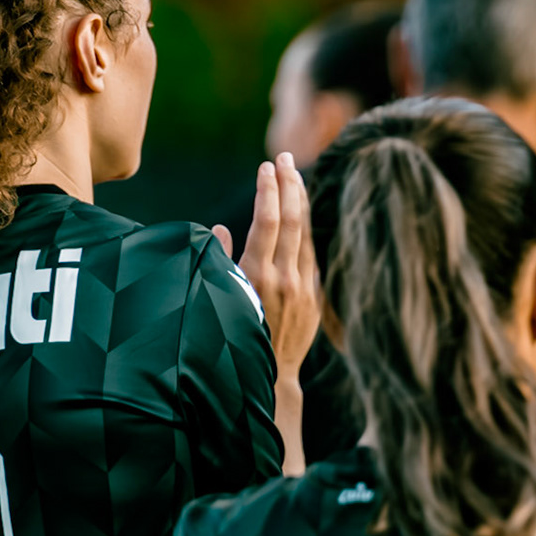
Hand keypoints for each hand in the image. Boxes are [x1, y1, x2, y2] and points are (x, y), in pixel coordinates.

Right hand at [214, 153, 320, 377]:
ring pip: (307, 235)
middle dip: (289, 184)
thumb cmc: (235, 338)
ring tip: (296, 175)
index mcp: (257, 275)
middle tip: (285, 157)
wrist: (270, 378)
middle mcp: (285, 278)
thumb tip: (220, 229)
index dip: (268, 190)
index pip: (267, 220)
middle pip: (293, 220)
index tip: (265, 166)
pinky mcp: (315, 299)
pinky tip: (303, 213)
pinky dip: (307, 232)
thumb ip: (221, 261)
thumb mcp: (220, 298)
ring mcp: (304, 288)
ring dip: (301, 202)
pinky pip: (311, 256)